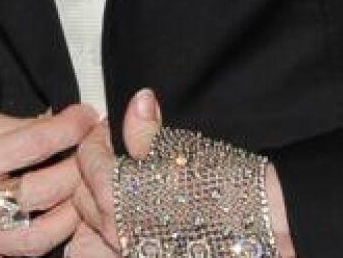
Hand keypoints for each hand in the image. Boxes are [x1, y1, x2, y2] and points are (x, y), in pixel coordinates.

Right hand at [0, 104, 98, 256]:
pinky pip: (22, 256)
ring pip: (41, 235)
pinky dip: (47, 236)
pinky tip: (56, 216)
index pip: (33, 144)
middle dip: (78, 167)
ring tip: (79, 189)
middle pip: (44, 191)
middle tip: (90, 152)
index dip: (69, 128)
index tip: (86, 117)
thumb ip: (18, 128)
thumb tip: (64, 123)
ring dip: (71, 211)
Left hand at [66, 90, 295, 257]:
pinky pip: (118, 236)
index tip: (113, 128)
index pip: (87, 156)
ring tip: (132, 179)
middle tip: (120, 151)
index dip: (98, 136)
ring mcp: (129, 246)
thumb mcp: (183, 149)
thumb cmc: (223, 189)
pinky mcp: (144, 254)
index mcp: (117, 193)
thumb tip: (136, 101)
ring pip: (98, 218)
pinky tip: (146, 206)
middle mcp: (115, 226)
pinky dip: (121, 217)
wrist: (260, 232)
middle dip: (95, 168)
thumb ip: (147, 130)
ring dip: (106, 195)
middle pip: (82, 191)